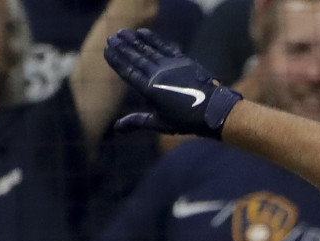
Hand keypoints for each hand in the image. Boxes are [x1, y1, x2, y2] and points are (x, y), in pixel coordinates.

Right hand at [106, 28, 243, 134]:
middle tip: (110, 38)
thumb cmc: (185, 120)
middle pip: (135, 57)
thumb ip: (137, 122)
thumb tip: (116, 128)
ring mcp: (170, 65)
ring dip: (133, 40)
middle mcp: (158, 75)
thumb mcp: (159, 123)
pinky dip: (153, 39)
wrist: (212, 110)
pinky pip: (164, 46)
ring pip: (147, 49)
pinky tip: (143, 33)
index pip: (128, 72)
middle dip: (122, 47)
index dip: (116, 60)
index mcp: (150, 90)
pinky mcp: (182, 60)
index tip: (106, 50)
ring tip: (122, 32)